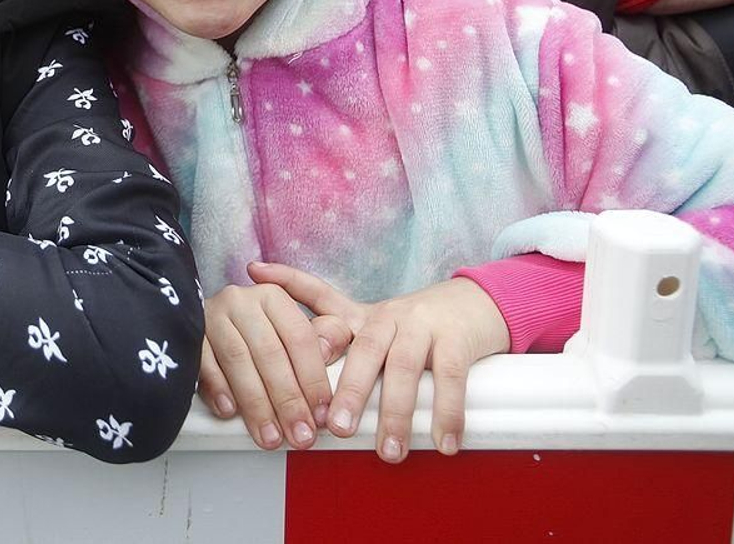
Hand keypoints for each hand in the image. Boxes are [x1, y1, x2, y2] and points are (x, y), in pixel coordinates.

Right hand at [198, 280, 352, 450]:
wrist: (195, 319)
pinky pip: (203, 363)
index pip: (300, 338)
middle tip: (299, 434)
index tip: (321, 413)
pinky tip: (231, 411)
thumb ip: (327, 335)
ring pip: (238, 361)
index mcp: (274, 297)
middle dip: (288, 401)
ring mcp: (213, 316)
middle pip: (270, 353)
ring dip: (256, 405)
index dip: (313, 379)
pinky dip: (218, 389)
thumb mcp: (301, 327)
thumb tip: (330, 351)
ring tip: (270, 435)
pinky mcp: (189, 334)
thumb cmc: (264, 333)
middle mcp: (242, 301)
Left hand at [254, 262, 508, 462]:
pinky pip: (449, 377)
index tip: (258, 282)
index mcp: (361, 315)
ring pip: (405, 367)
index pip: (319, 295)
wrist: (475, 304)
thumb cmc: (414, 326)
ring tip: (389, 451)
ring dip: (397, 412)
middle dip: (349, 389)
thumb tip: (269, 305)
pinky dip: (447, 412)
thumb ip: (327, 324)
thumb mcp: (369, 323)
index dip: (288, 283)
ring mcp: (422, 326)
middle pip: (363, 349)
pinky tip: (443, 443)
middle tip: (337, 428)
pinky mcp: (455, 339)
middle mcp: (387, 316)